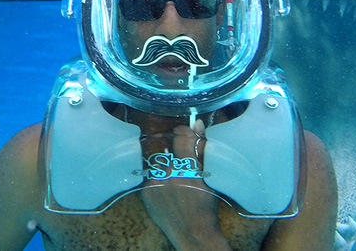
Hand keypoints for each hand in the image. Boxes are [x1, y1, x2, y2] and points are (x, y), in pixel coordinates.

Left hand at [139, 121, 231, 250]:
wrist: (192, 232)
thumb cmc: (205, 205)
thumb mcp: (209, 176)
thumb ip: (201, 149)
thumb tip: (198, 124)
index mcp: (189, 168)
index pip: (182, 137)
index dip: (183, 131)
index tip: (184, 132)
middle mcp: (170, 173)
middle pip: (168, 148)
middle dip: (174, 150)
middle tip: (180, 161)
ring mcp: (156, 183)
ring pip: (158, 161)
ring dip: (165, 164)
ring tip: (173, 177)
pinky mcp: (146, 192)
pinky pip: (150, 176)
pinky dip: (157, 178)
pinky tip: (166, 187)